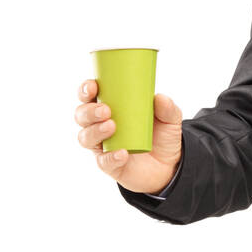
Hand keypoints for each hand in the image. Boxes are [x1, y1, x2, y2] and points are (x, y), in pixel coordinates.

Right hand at [74, 79, 183, 194]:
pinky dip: (111, 157)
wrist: (169, 164)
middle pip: (82, 116)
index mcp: (110, 108)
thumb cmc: (161, 135)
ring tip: (111, 126)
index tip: (92, 86)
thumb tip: (160, 97)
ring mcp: (103, 146)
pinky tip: (122, 153)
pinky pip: (103, 161)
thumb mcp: (169, 119)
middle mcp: (100, 126)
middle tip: (106, 110)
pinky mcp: (109, 165)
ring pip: (86, 138)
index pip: (89, 96)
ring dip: (95, 131)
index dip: (86, 89)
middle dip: (89, 111)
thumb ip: (167, 107)